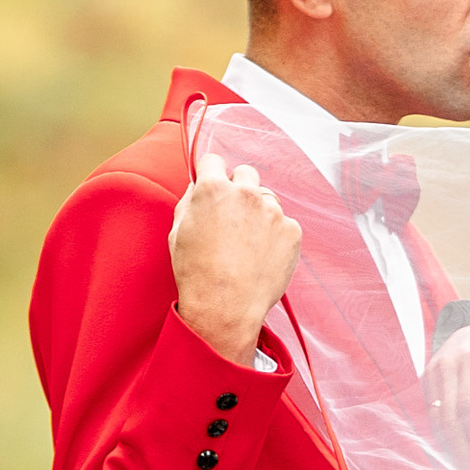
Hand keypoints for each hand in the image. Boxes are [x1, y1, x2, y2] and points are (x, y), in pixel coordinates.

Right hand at [171, 143, 300, 362]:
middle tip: (232, 217)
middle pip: (246, 174)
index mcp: (213, 189)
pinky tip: (262, 256)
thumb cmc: (196, 274)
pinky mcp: (292, 231)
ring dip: (259, 212)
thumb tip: (198, 188)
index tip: (213, 184)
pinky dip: (276, 235)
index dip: (211, 174)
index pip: (214, 161)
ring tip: (247, 245)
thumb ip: (189, 202)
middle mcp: (246, 193)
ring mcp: (272, 211)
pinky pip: (284, 224)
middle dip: (239, 189)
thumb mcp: (177, 233)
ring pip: (267, 199)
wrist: (226, 308)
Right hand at [426, 322, 469, 465]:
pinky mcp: (425, 377)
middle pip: (448, 417)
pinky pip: (430, 410)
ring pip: (435, 416)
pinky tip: (449, 449)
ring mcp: (432, 370)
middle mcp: (447, 365)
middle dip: (459, 449)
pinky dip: (438, 432)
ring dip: (447, 445)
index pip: (469, 407)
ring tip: (460, 466)